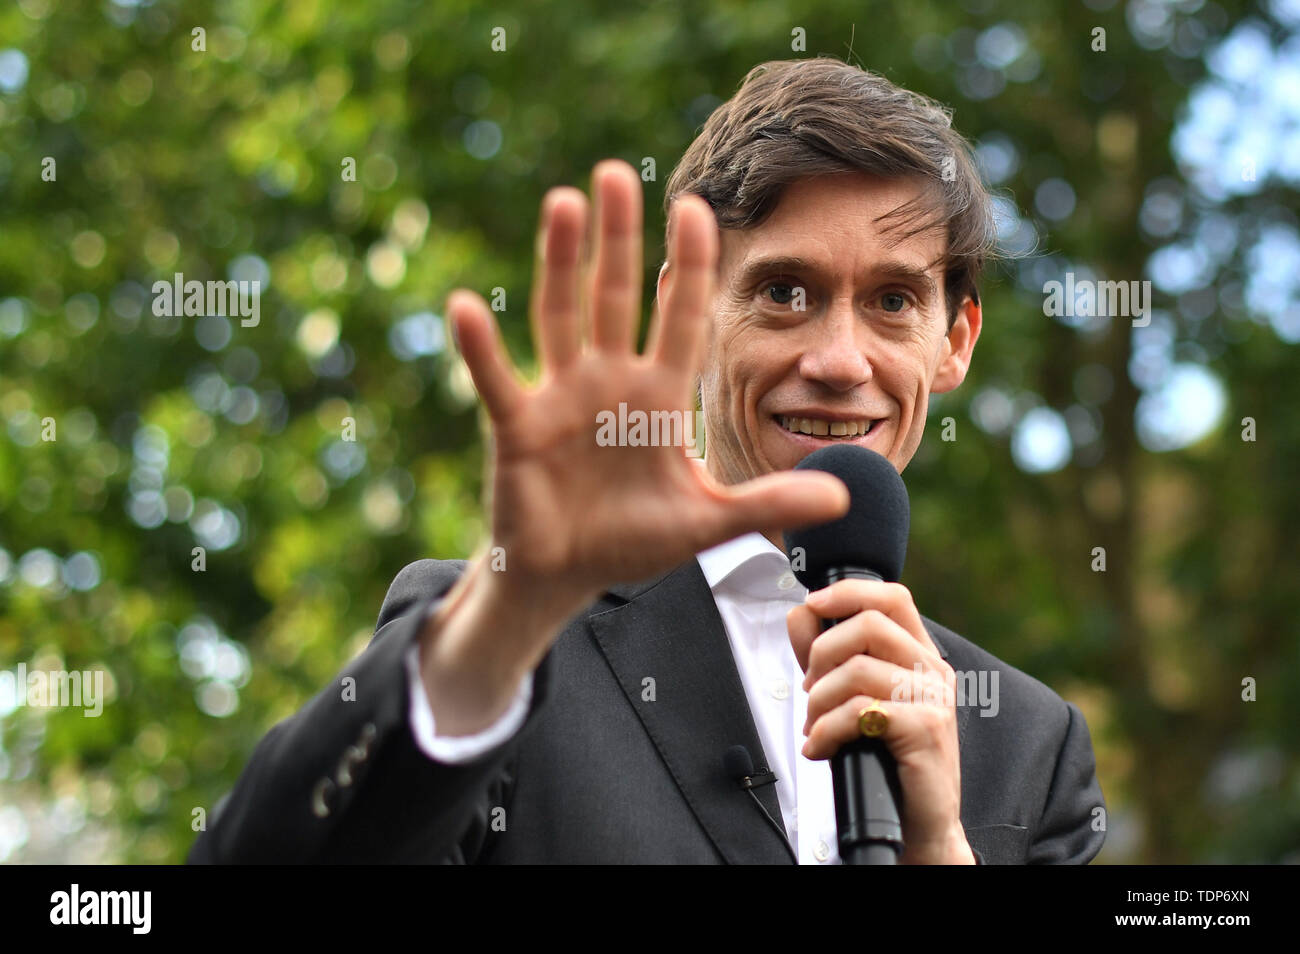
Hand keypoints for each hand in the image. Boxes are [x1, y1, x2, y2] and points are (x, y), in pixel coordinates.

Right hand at [446, 159, 847, 603]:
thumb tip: (846, 492)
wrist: (569, 575)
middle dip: (616, 238)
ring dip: (559, 262)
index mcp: (657, 396)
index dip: (687, 267)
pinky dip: (481, 348)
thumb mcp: (708, 522)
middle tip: (616, 173)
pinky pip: (497, 380)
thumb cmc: (635, 541)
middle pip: (613, 296)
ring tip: (563, 202)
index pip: (678, 319)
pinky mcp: (518, 428)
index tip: (697, 209)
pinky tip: (465, 305)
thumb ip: (769, 503)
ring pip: (560, 316)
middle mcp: (609, 382)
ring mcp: (560, 398)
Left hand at [787, 579, 974, 864]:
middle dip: (821, 654)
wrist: (920, 823)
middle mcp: (933, 670)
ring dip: (819, 701)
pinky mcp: (925, 729)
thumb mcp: (851, 697)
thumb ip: (826, 654)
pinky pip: (858, 712)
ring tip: (814, 728)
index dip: (848, 592)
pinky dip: (827, 730)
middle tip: (809, 691)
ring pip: (857, 669)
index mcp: (919, 655)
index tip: (812, 605)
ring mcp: (933, 699)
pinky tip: (821, 749)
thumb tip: (800, 614)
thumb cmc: (885, 759)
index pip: (892, 597)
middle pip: (868, 625)